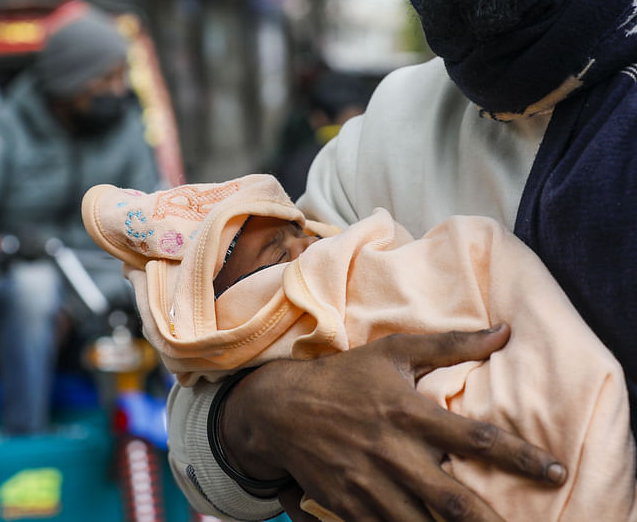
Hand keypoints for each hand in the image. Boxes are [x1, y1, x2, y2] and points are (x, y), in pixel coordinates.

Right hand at [219, 324, 566, 521]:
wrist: (281, 408)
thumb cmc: (344, 377)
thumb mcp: (393, 351)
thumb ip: (449, 343)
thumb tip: (503, 331)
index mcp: (408, 412)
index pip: (473, 438)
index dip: (519, 456)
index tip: (554, 470)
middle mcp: (391, 452)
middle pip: (452, 499)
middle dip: (490, 521)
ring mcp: (368, 483)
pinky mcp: (348, 505)